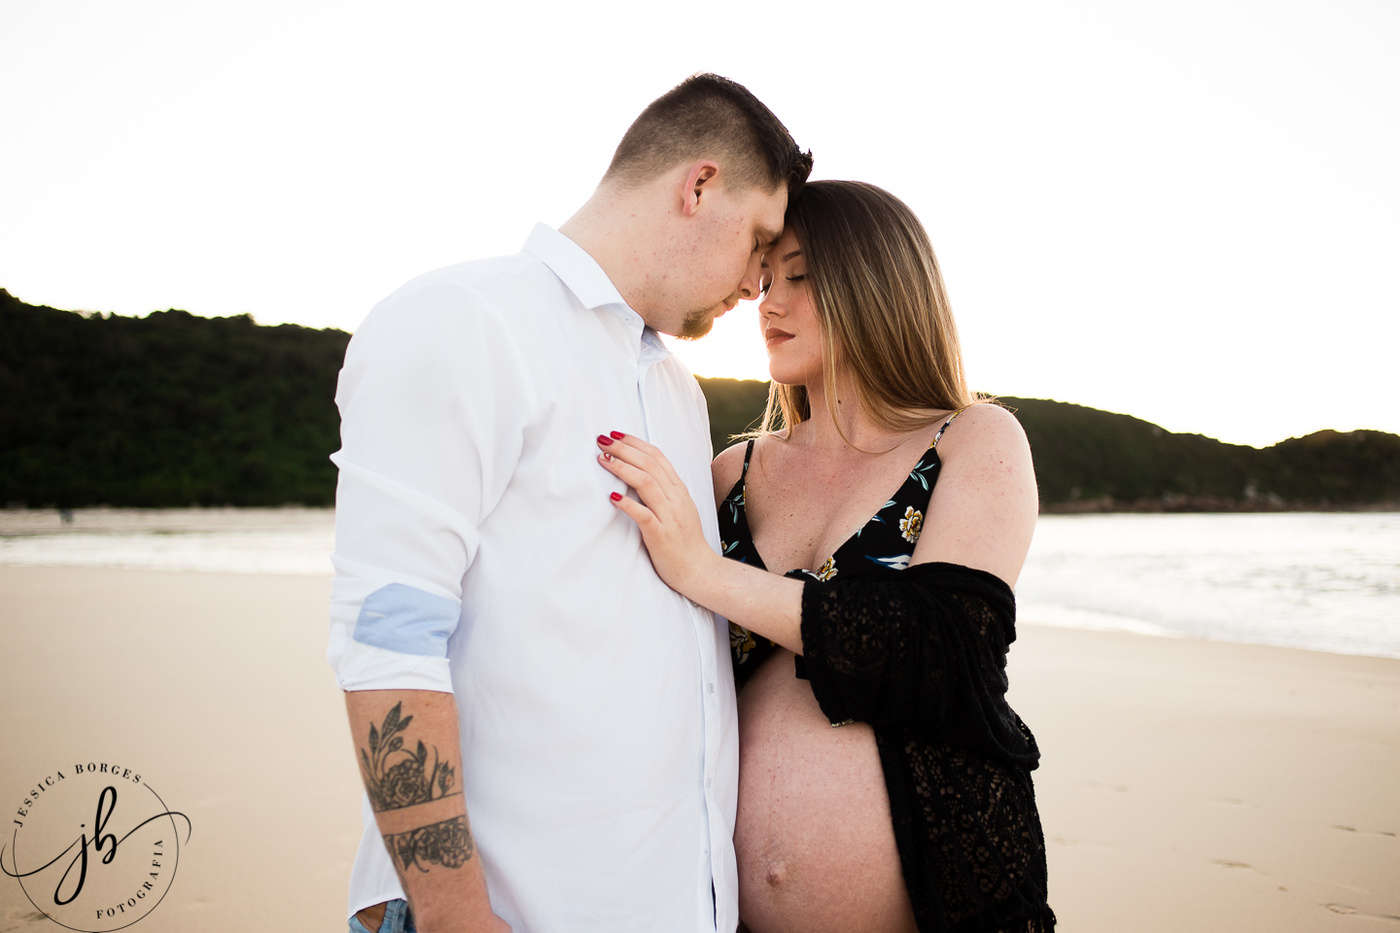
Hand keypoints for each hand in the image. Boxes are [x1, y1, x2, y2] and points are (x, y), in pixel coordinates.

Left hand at [597, 432, 716, 596]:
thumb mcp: (678, 509)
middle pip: (649, 464)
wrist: (700, 571)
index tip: (616, 435)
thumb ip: (664, 491)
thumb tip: (641, 474)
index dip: (635, 443)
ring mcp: (670, 516)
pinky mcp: (661, 535)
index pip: (658, 457)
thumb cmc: (685, 541)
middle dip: (623, 449)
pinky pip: (644, 515)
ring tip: (601, 459)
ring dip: (621, 468)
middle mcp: (676, 499)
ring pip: (646, 483)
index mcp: (679, 490)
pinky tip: (612, 497)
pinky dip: (628, 504)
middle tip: (602, 439)